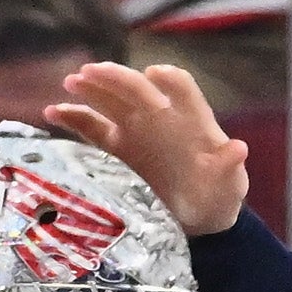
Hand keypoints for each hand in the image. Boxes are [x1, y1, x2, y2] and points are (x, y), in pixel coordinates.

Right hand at [48, 61, 249, 238]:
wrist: (198, 219)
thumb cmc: (217, 197)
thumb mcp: (228, 186)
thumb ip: (228, 167)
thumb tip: (239, 148)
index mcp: (190, 121)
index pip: (181, 88)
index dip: (169, 81)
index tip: (154, 76)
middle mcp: (160, 118)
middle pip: (136, 88)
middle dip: (116, 78)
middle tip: (91, 72)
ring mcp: (136, 130)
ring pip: (110, 101)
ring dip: (91, 89)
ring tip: (70, 83)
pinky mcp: (117, 148)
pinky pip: (92, 127)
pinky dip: (73, 118)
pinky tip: (52, 114)